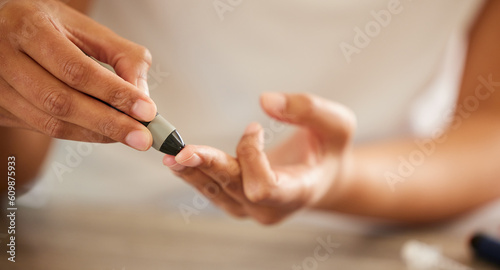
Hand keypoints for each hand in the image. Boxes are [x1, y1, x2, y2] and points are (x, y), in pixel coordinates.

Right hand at [0, 0, 155, 149]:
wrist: (4, 32)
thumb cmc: (49, 27)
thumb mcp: (86, 28)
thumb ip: (121, 55)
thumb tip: (142, 94)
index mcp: (30, 26)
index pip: (77, 69)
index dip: (114, 93)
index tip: (146, 110)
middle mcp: (5, 56)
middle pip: (61, 102)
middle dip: (109, 123)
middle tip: (142, 136)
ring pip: (51, 122)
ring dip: (96, 133)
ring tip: (128, 135)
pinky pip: (44, 129)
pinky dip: (80, 134)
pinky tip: (103, 132)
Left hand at [164, 93, 355, 223]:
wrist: (323, 177)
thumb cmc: (332, 148)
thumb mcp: (337, 123)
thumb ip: (308, 109)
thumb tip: (266, 100)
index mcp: (298, 192)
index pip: (264, 185)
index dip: (253, 156)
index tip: (254, 126)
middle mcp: (271, 209)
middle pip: (232, 188)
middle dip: (208, 166)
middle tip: (180, 152)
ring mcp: (251, 209)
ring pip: (216, 191)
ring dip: (193, 171)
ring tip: (170, 154)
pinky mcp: (237, 202)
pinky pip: (212, 190)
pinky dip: (195, 173)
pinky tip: (176, 160)